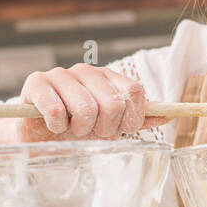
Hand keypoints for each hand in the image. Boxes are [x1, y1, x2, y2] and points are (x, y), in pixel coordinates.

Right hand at [15, 63, 170, 141]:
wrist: (36, 135)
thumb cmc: (75, 128)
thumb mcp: (110, 125)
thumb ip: (138, 119)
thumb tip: (170, 114)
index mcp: (108, 77)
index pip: (135, 93)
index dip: (129, 120)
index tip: (116, 130)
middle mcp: (86, 71)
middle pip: (114, 103)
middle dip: (104, 128)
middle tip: (89, 132)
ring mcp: (61, 74)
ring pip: (86, 109)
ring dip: (80, 130)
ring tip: (70, 129)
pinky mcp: (37, 83)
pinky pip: (57, 111)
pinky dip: (58, 127)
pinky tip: (53, 126)